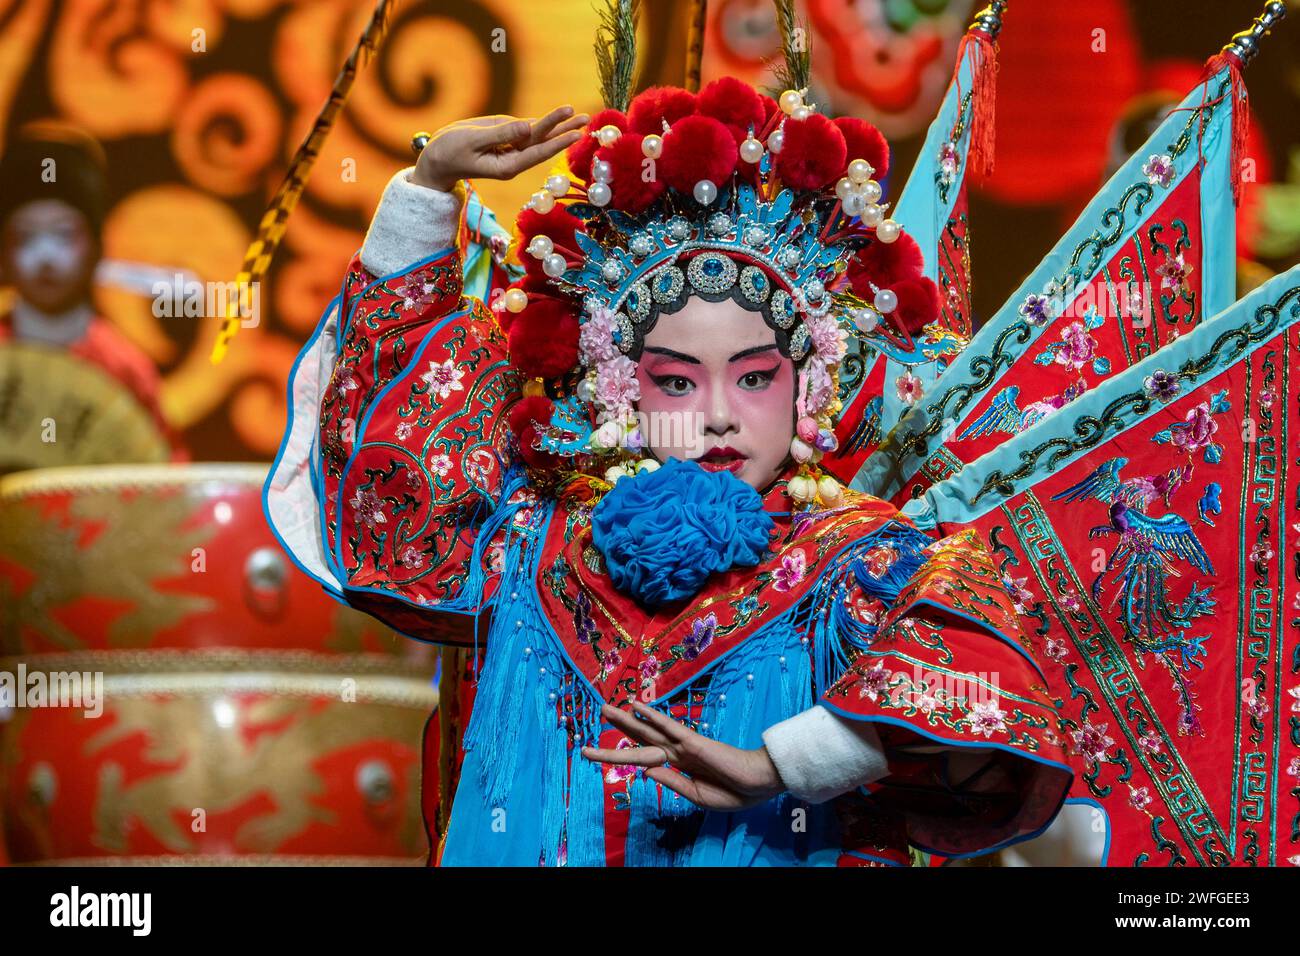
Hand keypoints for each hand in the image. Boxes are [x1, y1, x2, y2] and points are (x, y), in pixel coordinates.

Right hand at [411, 104, 590, 191]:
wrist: (437, 158)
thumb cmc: (450, 151)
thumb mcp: (473, 141)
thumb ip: (501, 133)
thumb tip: (528, 126)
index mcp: (507, 166)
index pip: (537, 152)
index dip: (557, 142)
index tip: (575, 134)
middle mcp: (514, 159)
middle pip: (543, 142)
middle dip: (564, 130)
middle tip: (586, 119)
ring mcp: (511, 149)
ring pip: (538, 134)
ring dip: (557, 124)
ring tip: (579, 113)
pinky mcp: (506, 138)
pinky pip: (527, 129)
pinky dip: (543, 123)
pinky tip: (560, 117)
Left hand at [581, 700, 785, 810]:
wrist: (758, 785)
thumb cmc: (734, 792)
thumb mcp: (697, 796)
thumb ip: (671, 782)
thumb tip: (643, 771)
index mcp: (677, 767)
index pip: (642, 758)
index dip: (617, 755)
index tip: (594, 751)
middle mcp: (676, 753)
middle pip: (641, 739)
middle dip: (618, 727)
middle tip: (598, 712)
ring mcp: (684, 745)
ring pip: (649, 730)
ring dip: (626, 719)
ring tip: (605, 709)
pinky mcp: (693, 742)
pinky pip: (669, 727)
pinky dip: (652, 717)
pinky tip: (636, 706)